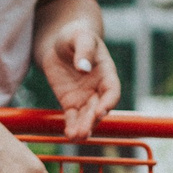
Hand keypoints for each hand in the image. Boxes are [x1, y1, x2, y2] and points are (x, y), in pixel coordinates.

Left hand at [37, 15, 120, 140]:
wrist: (60, 42)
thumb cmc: (76, 35)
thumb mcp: (80, 37)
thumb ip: (84, 51)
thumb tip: (83, 68)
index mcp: (106, 73)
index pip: (112, 91)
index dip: (108, 102)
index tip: (100, 111)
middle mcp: (98, 89)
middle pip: (98, 108)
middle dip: (92, 121)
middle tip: (84, 132)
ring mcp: (85, 97)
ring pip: (86, 116)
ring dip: (82, 128)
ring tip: (76, 137)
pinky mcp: (70, 102)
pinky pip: (72, 117)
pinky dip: (71, 126)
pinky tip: (68, 135)